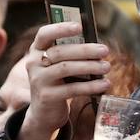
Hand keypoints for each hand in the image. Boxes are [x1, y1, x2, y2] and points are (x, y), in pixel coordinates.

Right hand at [18, 22, 111, 139]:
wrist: (43, 113)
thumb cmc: (57, 83)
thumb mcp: (58, 66)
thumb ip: (70, 54)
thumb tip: (97, 45)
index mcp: (36, 50)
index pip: (44, 34)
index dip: (61, 28)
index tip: (79, 26)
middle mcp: (34, 63)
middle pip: (60, 52)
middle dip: (85, 50)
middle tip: (104, 50)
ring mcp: (38, 81)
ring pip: (66, 68)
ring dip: (90, 66)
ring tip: (106, 66)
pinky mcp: (47, 97)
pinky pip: (72, 88)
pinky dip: (90, 86)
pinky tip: (104, 84)